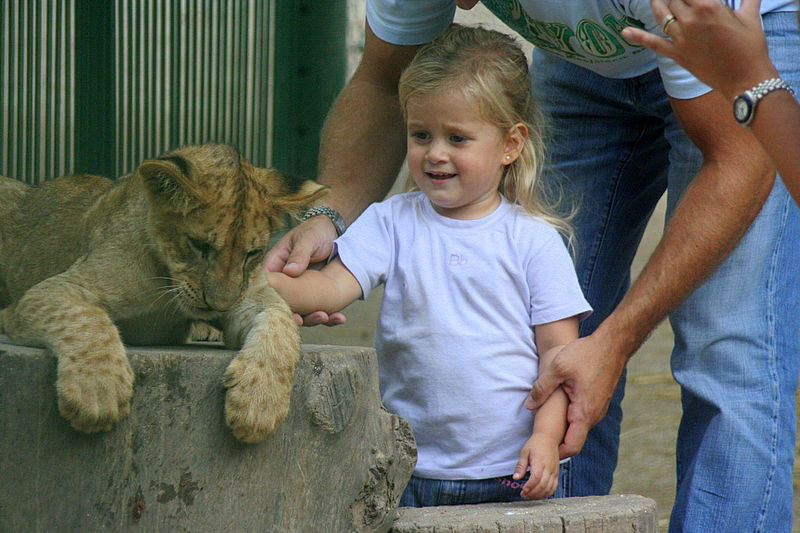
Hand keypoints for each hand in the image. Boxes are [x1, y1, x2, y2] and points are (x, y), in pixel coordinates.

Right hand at [264, 216, 347, 326]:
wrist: (334, 231)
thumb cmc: (316, 231)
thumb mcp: (308, 239)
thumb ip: (299, 254)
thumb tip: (290, 271)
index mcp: (277, 264)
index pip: (267, 284)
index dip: (271, 299)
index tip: (280, 309)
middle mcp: (286, 280)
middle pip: (283, 302)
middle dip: (292, 314)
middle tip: (301, 320)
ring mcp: (300, 289)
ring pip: (301, 308)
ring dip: (311, 317)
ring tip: (324, 317)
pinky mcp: (314, 294)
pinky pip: (317, 307)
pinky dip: (328, 315)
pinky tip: (339, 318)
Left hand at [513, 433, 559, 498]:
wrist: (548, 438)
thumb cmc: (535, 444)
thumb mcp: (524, 453)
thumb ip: (520, 466)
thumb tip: (516, 478)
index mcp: (540, 461)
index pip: (536, 478)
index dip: (530, 486)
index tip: (523, 490)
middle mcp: (549, 468)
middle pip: (543, 485)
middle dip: (532, 493)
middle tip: (524, 495)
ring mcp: (554, 472)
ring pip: (549, 488)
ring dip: (539, 495)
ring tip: (530, 495)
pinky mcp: (557, 474)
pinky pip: (554, 487)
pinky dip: (547, 493)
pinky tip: (539, 494)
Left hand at [525, 330, 626, 457]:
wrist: (613, 344)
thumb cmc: (587, 354)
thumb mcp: (558, 368)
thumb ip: (541, 388)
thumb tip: (528, 406)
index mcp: (584, 412)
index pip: (572, 446)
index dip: (556, 452)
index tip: (542, 448)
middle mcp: (594, 415)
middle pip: (575, 439)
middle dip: (558, 441)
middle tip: (539, 437)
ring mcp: (599, 409)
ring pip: (579, 428)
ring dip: (564, 428)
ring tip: (546, 422)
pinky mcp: (599, 401)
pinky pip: (584, 417)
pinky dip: (571, 418)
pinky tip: (559, 408)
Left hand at [621, 0, 775, 98]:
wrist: (744, 78)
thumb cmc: (750, 47)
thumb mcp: (750, 16)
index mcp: (709, 7)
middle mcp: (691, 20)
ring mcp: (681, 38)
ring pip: (662, 15)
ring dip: (657, 3)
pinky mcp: (676, 54)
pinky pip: (653, 43)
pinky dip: (638, 36)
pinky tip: (624, 31)